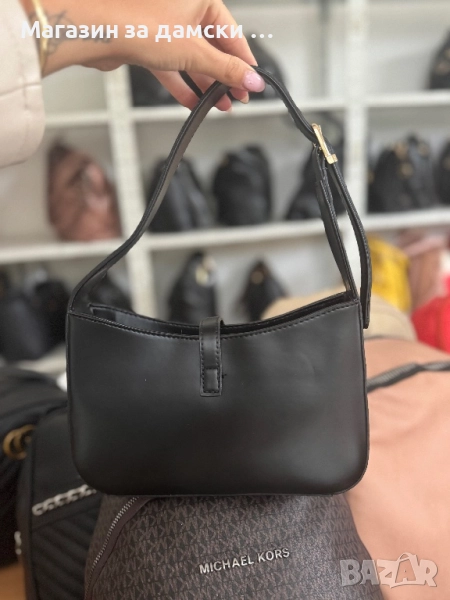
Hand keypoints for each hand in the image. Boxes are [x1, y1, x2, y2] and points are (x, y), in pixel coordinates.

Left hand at [21, 0, 265, 110]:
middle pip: (212, 47)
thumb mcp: (194, 51)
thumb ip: (226, 69)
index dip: (244, 61)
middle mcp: (182, 6)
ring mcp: (163, 25)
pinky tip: (192, 101)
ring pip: (191, 58)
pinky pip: (171, 66)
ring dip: (205, 83)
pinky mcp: (147, 42)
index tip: (252, 81)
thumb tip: (252, 80)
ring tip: (218, 104)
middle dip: (224, 76)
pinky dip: (182, 83)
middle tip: (236, 97)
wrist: (96, 30)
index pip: (232, 33)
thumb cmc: (138, 23)